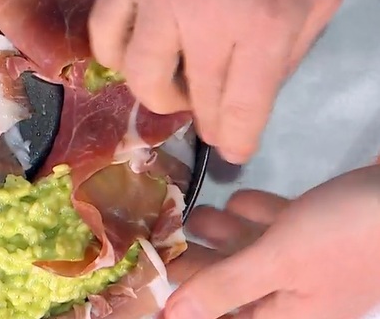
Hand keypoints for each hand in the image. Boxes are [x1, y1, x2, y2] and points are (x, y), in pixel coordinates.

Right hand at [88, 0, 346, 163]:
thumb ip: (290, 52)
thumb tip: (252, 99)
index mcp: (266, 24)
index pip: (241, 108)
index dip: (236, 139)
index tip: (233, 150)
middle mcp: (207, 16)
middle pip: (190, 98)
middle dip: (203, 120)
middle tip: (210, 116)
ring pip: (137, 73)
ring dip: (155, 94)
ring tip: (173, 86)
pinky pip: (105, 32)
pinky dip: (114, 55)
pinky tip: (135, 54)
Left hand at [162, 165, 379, 318]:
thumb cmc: (345, 236)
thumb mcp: (278, 264)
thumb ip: (225, 288)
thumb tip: (171, 317)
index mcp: (291, 317)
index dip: (194, 306)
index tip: (158, 280)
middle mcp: (303, 296)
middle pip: (238, 287)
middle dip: (202, 265)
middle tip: (164, 238)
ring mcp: (319, 263)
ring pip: (258, 254)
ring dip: (226, 236)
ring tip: (193, 213)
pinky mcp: (329, 229)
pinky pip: (284, 228)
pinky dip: (260, 215)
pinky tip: (239, 198)